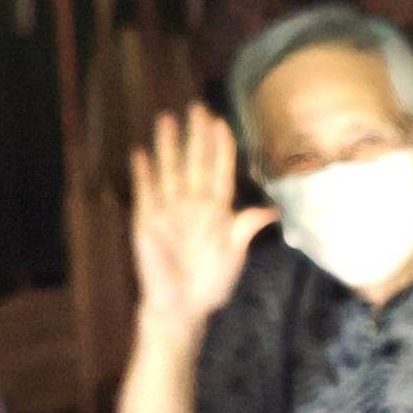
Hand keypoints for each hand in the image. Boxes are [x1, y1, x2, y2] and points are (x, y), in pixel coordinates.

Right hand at [130, 103, 277, 324]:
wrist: (181, 305)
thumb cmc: (211, 282)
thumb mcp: (234, 255)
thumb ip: (245, 228)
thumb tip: (272, 211)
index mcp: (217, 210)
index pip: (219, 171)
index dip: (220, 148)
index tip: (222, 123)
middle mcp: (193, 203)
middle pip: (194, 161)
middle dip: (196, 135)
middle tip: (197, 107)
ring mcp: (169, 208)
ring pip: (169, 169)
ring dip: (168, 145)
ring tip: (167, 118)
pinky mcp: (147, 219)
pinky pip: (145, 190)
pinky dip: (143, 173)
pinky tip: (140, 152)